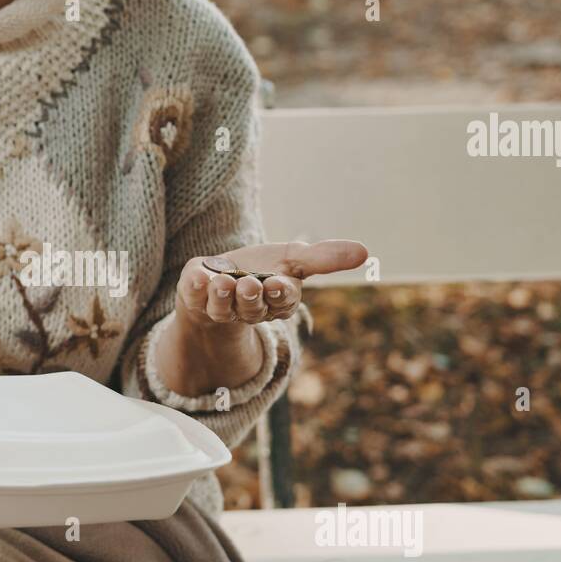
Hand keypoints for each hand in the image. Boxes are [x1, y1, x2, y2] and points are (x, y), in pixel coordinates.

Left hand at [157, 240, 366, 396]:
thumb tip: (366, 252)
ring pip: (224, 307)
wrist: (217, 280)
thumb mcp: (294, 258)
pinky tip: (198, 277)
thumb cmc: (262, 269)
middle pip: (253, 308)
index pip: (283, 302)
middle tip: (250, 284)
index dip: (280, 295)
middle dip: (252, 297)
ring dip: (224, 295)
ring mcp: (221, 307)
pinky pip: (195, 296)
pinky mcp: (196, 299)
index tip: (278, 284)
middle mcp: (250, 309)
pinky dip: (196, 287)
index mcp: (276, 300)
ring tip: (223, 281)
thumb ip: (324, 257)